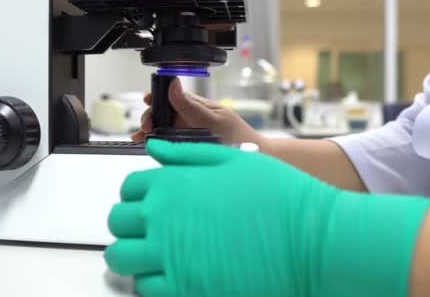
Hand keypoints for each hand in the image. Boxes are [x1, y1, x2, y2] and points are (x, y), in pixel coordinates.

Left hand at [105, 140, 429, 296]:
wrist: (311, 239)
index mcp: (172, 184)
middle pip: (118, 223)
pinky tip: (172, 274)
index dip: (139, 194)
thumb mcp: (232, 159)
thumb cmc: (279, 196)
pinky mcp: (185, 291)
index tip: (151, 201)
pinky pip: (146, 289)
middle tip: (151, 229)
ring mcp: (171, 258)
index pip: (128, 188)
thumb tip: (154, 148)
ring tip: (156, 254)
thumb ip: (186, 154)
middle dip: (130, 224)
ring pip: (123, 259)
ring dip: (134, 255)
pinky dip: (152, 283)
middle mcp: (163, 219)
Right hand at [131, 78, 260, 144]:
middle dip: (150, 117)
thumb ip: (191, 105)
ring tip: (141, 137)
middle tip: (145, 127)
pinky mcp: (186, 149)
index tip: (147, 101)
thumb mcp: (213, 120)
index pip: (171, 97)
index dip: (157, 97)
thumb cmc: (239, 137)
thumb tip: (172, 84)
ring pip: (162, 129)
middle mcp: (190, 119)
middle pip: (163, 114)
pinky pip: (167, 143)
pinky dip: (155, 143)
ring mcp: (188, 134)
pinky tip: (147, 144)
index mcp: (196, 107)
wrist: (254, 158)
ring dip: (149, 131)